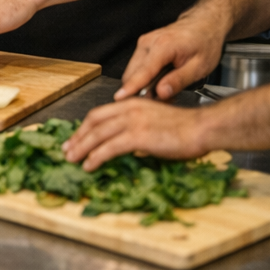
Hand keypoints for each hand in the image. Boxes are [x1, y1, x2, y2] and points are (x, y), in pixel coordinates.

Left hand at [63, 98, 211, 171]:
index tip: (76, 138)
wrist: (202, 128)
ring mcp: (133, 122)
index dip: (85, 127)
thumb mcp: (156, 123)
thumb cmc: (186, 129)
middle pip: (93, 122)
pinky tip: (89, 165)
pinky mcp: (138, 136)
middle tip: (67, 149)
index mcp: (133, 104)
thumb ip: (139, 130)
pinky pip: (109, 147)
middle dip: (78, 137)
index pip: (100, 114)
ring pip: (98, 135)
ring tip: (72, 159)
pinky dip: (96, 157)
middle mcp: (129, 109)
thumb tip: (128, 146)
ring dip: (82, 148)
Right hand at [113, 9, 229, 101]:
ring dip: (143, 86)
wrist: (204, 24)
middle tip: (163, 101)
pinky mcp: (143, 46)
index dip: (131, 87)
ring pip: (132, 72)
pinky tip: (161, 81)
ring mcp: (143, 43)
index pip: (142, 72)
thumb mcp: (199, 66)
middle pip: (132, 74)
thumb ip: (178, 80)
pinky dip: (144, 78)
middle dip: (141, 91)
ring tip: (165, 91)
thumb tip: (161, 93)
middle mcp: (148, 43)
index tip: (120, 98)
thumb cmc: (204, 42)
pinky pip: (136, 67)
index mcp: (163, 46)